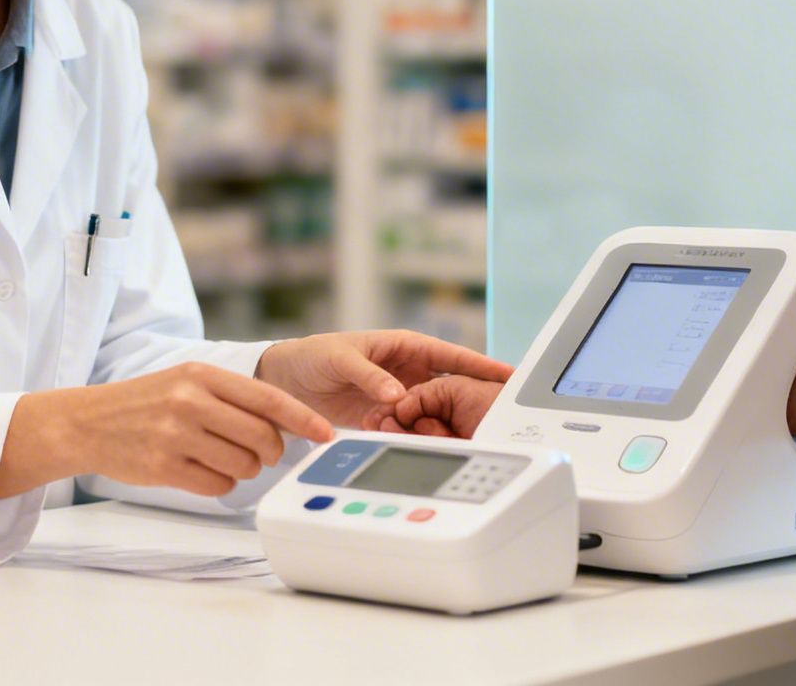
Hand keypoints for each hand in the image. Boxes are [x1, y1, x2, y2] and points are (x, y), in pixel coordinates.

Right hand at [0, 362, 330, 499]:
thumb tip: (284, 422)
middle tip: (257, 452)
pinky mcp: (163, 466)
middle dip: (269, 451)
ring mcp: (175, 435)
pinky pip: (218, 486)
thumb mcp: (186, 382)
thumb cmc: (144, 403)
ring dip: (242, 469)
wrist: (86, 422)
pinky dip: (219, 484)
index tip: (325, 433)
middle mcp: (190, 401)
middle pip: (261, 437)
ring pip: (243, 465)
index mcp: (201, 374)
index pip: (268, 398)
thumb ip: (231, 396)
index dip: (302, 419)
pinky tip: (200, 471)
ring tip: (218, 458)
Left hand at [255, 330, 512, 430]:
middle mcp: (408, 371)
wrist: (286, 379)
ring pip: (434, 411)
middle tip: (501, 414)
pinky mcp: (388, 416)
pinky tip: (435, 449)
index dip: (482, 365)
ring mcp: (400, 394)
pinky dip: (421, 437)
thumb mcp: (340, 359)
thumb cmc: (313, 356)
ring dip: (445, 424)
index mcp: (404, 347)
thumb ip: (369, 375)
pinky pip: (412, 427)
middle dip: (475, 398)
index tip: (509, 374)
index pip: (452, 355)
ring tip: (470, 437)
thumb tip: (397, 393)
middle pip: (451, 385)